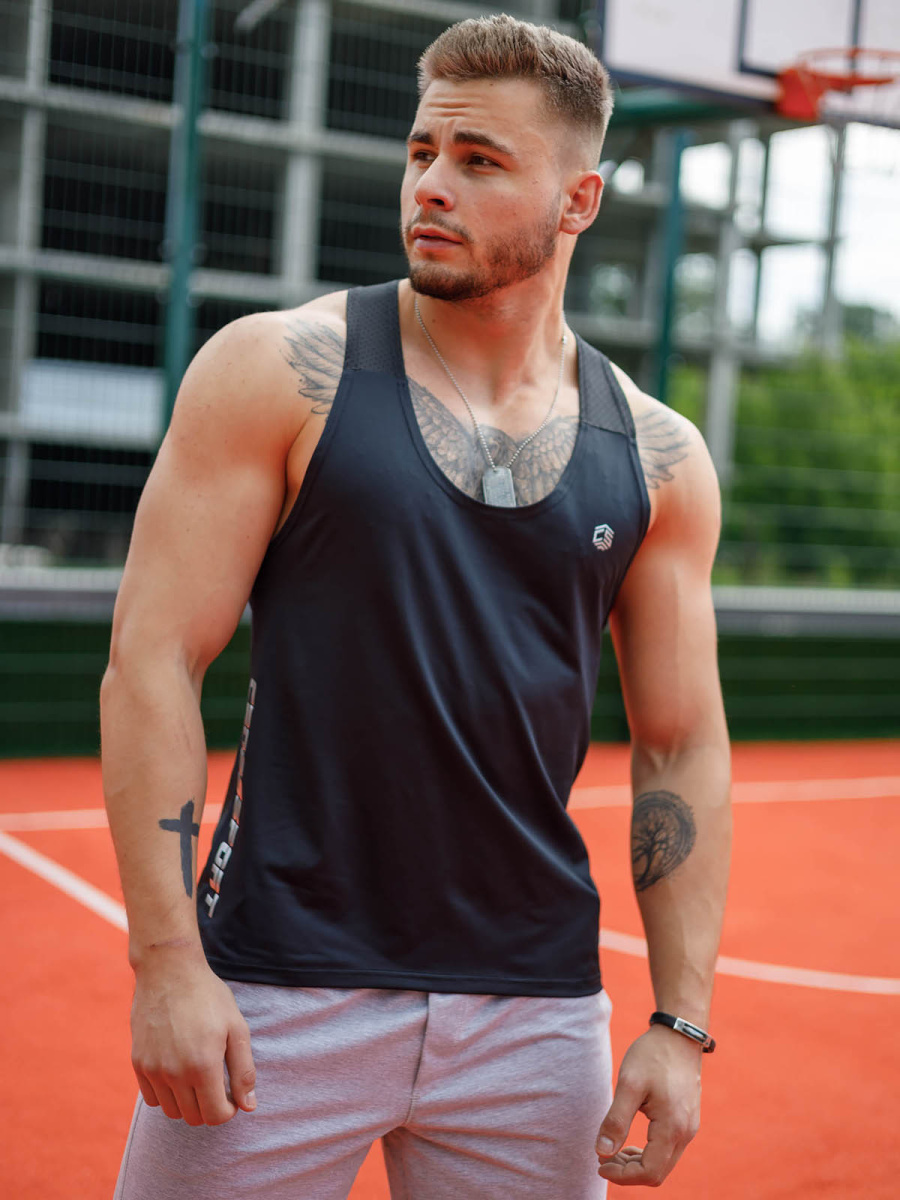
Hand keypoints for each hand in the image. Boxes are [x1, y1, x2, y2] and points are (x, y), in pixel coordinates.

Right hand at [130, 949, 256, 1126]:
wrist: (169, 971)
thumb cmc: (208, 997)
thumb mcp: (237, 1028)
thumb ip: (244, 1070)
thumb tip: (248, 1106)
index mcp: (203, 1065)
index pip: (215, 1116)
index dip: (228, 1111)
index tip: (232, 1096)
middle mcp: (174, 1073)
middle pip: (193, 1117)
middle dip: (210, 1108)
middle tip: (218, 1086)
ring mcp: (153, 1069)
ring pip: (172, 1112)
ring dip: (188, 1103)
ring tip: (198, 1078)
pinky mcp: (138, 1063)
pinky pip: (152, 1098)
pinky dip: (167, 1095)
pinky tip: (179, 1073)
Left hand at [595, 1025, 701, 1186]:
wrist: (679, 1034)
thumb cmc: (653, 1055)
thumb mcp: (629, 1084)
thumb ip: (616, 1120)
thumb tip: (602, 1152)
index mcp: (672, 1128)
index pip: (649, 1172)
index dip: (623, 1175)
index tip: (600, 1164)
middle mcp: (686, 1133)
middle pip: (657, 1173)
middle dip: (628, 1172)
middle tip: (602, 1158)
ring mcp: (689, 1127)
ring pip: (663, 1163)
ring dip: (637, 1164)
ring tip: (612, 1151)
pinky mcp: (687, 1120)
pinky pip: (668, 1150)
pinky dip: (648, 1153)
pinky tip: (629, 1142)